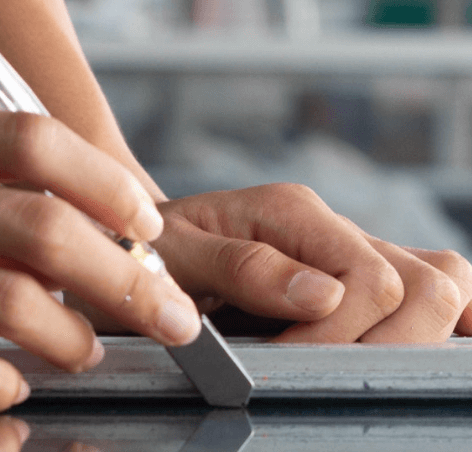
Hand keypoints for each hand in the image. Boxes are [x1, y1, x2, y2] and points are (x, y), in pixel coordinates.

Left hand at [155, 184, 471, 342]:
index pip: (370, 279)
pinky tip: (426, 351)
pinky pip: (427, 287)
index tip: (288, 362)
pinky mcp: (353, 278)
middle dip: (387, 345)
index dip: (341, 336)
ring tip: (366, 369)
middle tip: (325, 373)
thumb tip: (323, 297)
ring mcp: (348, 249)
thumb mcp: (173, 254)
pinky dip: (442, 322)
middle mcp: (330, 225)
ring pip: (443, 283)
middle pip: (425, 284)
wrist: (141, 245)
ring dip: (422, 335)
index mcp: (290, 210)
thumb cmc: (152, 248)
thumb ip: (241, 267)